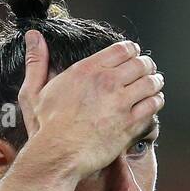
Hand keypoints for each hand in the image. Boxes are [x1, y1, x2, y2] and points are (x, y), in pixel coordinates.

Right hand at [19, 32, 164, 178]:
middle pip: (140, 64)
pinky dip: (156, 101)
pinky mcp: (129, 124)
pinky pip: (152, 106)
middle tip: (148, 69)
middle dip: (146, 65)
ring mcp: (120, 103)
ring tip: (155, 84)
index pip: (122, 49)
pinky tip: (154, 102)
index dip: (132, 50)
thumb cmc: (46, 127)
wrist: (58, 155)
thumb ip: (37, 62)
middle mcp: (107, 82)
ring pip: (150, 83)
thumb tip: (33, 36)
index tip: (134, 55)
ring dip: (155, 82)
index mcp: (87, 70)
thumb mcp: (34, 90)